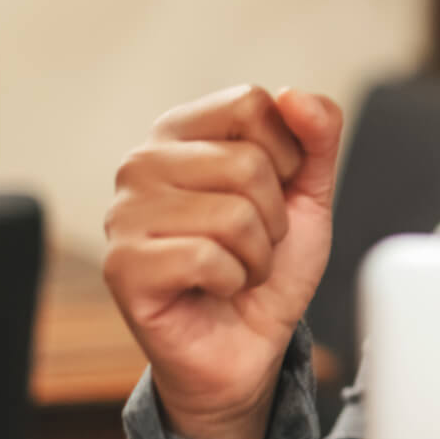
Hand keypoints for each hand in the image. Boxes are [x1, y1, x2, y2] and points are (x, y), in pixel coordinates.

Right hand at [104, 85, 342, 438]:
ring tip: (236, 266)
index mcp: (182, 132)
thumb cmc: (269, 262)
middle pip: (246, 162)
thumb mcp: (310, 192)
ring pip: (233, 214)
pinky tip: (214, 288)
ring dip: (257, 253)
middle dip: (274, 215)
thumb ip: (317, 136)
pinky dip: (233, 280)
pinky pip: (208, 258)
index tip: (275, 191)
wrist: (248, 342)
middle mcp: (142, 164)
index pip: (251, 103)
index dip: (287, 155)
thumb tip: (295, 95)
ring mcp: (124, 215)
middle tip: (254, 242)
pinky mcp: (122, 267)